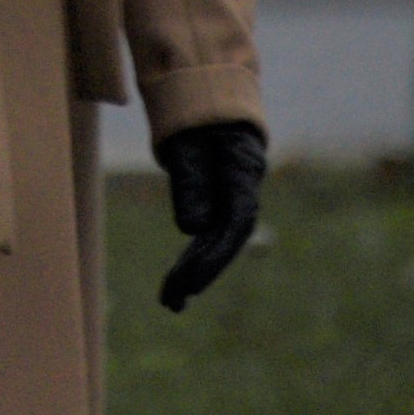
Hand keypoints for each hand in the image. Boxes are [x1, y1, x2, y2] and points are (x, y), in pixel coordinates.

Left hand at [154, 120, 265, 312]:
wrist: (211, 111)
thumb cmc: (198, 122)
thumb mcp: (188, 144)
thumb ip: (190, 180)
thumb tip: (192, 229)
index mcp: (243, 171)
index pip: (236, 222)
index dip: (216, 254)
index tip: (192, 281)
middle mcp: (244, 192)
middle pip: (226, 239)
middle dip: (200, 271)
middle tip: (172, 300)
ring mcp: (232, 202)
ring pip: (216, 243)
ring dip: (193, 273)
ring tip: (170, 303)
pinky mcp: (218, 210)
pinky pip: (206, 240)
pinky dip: (191, 261)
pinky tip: (176, 287)